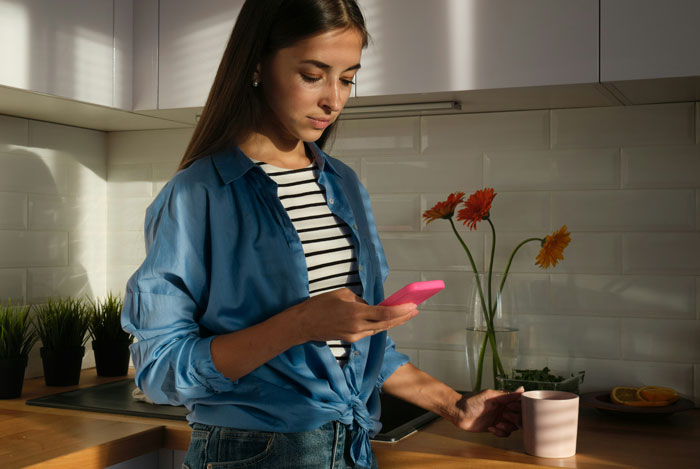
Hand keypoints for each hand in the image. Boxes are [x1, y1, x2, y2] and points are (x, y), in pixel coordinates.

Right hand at [291, 288, 418, 342]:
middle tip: (415, 310)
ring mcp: (355, 336)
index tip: (412, 306)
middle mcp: (358, 327)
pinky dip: (379, 324)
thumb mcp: (341, 294)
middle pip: (386, 324)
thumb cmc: (319, 305)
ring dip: (392, 321)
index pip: (384, 313)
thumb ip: (359, 300)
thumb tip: (369, 305)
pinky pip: (369, 331)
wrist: (303, 325)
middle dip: (402, 317)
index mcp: (355, 313)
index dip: (400, 311)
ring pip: (379, 329)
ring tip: (405, 313)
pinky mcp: (351, 339)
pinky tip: (386, 319)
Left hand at [453, 386, 523, 436]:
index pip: (520, 405)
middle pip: (519, 418)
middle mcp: (504, 410)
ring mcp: (499, 419)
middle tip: (504, 416)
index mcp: (504, 400)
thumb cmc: (472, 401)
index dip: (519, 408)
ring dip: (507, 427)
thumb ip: (506, 395)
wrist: (459, 412)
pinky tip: (490, 428)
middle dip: (515, 419)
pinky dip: (500, 433)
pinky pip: (505, 434)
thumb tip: (522, 390)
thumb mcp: (490, 396)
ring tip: (497, 424)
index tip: (511, 408)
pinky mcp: (495, 428)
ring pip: (513, 427)